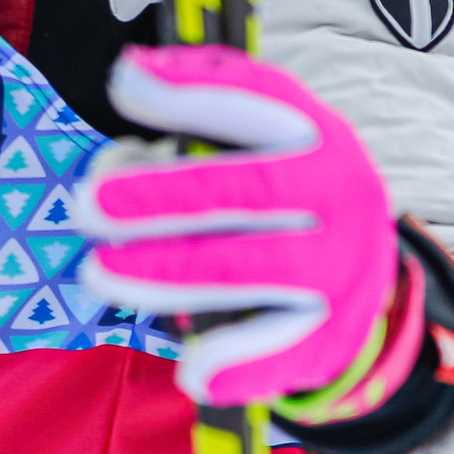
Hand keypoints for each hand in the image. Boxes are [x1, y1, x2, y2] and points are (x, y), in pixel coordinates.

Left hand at [79, 44, 396, 407]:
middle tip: (90, 205)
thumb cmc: (284, 197)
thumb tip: (125, 105)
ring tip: (98, 273)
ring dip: (171, 272)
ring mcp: (342, 265)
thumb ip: (198, 123)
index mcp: (317, 135)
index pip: (258, 100)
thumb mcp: (263, 145)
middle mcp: (339, 194)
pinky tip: (191, 370)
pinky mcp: (335, 331)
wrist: (363, 275)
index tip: (124, 82)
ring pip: (255, 269)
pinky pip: (285, 348)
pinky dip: (239, 361)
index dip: (193, 89)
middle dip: (165, 195)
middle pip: (250, 190)